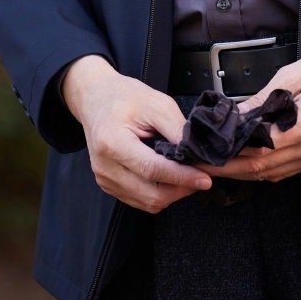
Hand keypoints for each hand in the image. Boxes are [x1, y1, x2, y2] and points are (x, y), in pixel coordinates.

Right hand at [60, 55, 212, 212]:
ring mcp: (104, 179)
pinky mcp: (108, 185)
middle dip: (180, 189)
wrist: (96, 98)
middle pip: (150, 194)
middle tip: (200, 177)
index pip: (152, 170)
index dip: (182, 177)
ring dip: (171, 194)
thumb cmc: (123, 97)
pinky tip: (168, 178)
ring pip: (146, 202)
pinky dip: (158, 194)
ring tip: (185, 176)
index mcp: (113, 143)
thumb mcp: (156, 103)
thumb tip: (197, 152)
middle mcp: (105, 166)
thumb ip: (177, 129)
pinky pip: (139, 200)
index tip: (204, 179)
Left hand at [191, 50, 300, 182]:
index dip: (228, 156)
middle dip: (229, 169)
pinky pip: (286, 170)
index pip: (257, 151)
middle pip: (261, 170)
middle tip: (203, 163)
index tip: (206, 153)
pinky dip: (264, 169)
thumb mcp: (293, 75)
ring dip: (244, 172)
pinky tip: (249, 162)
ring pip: (272, 175)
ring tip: (220, 164)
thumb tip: (236, 114)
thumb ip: (263, 98)